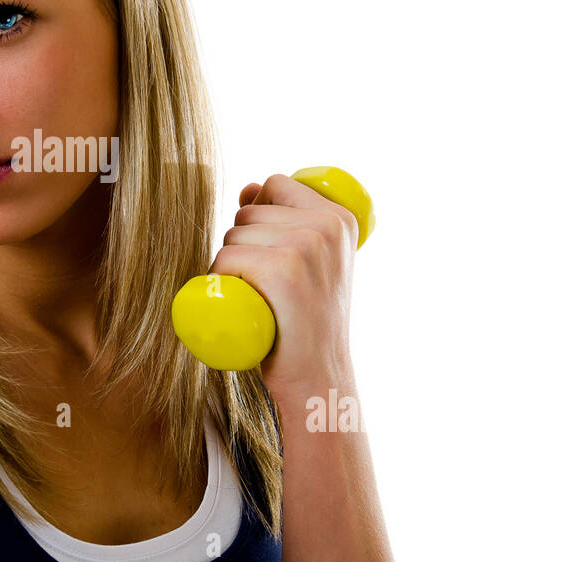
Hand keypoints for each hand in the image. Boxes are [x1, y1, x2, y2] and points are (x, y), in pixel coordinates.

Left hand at [208, 174, 358, 409]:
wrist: (317, 376)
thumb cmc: (305, 321)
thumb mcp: (308, 262)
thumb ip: (284, 219)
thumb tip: (246, 188)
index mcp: (339, 218)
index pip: (275, 185)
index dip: (258, 212)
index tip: (267, 250)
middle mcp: (327, 226)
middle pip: (248, 213)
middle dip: (243, 245)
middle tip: (268, 287)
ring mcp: (306, 246)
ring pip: (232, 237)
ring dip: (231, 268)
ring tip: (260, 299)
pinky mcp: (283, 271)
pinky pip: (225, 260)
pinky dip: (222, 282)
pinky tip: (248, 306)